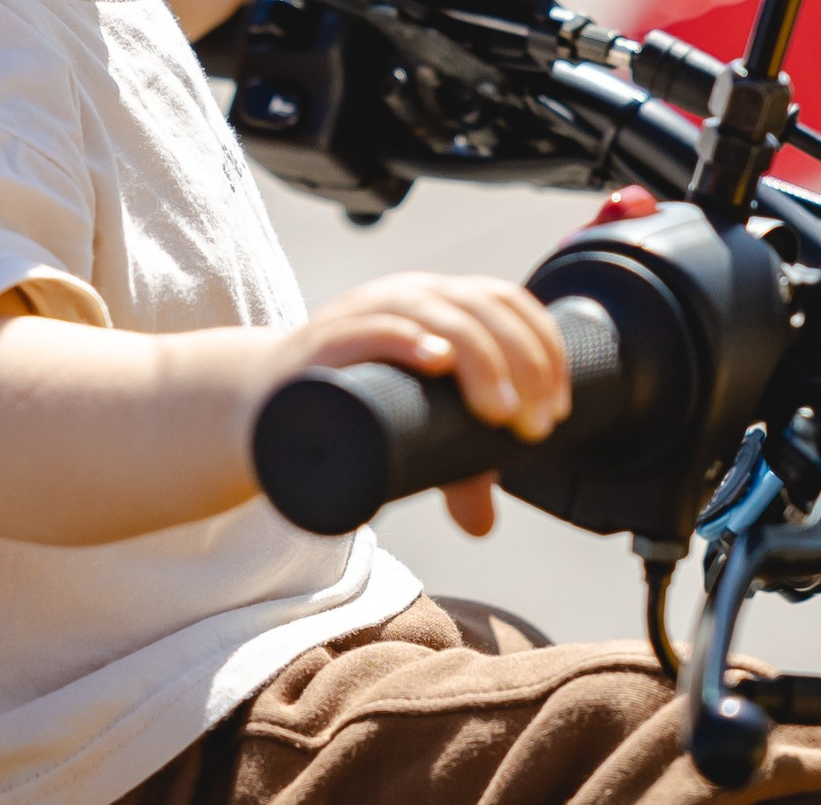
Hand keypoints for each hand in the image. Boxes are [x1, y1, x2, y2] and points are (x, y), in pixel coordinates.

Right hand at [274, 272, 571, 536]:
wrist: (261, 407)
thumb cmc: (350, 409)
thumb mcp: (410, 434)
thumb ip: (450, 469)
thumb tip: (483, 523)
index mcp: (439, 304)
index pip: (507, 303)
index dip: (544, 347)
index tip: (558, 407)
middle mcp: (407, 297)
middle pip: (483, 310)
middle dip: (523, 364)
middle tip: (533, 425)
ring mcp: (365, 314)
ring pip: (438, 316)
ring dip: (482, 360)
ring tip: (500, 413)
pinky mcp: (325, 343)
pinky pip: (372, 329)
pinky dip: (409, 340)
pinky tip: (438, 360)